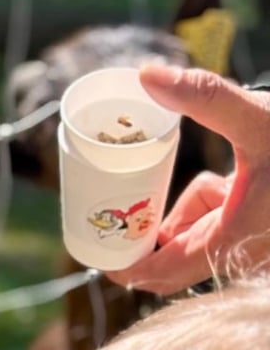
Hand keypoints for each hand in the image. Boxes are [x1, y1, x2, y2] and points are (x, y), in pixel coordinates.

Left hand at [124, 64, 269, 293]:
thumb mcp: (257, 116)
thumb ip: (204, 97)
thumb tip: (145, 74)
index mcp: (234, 239)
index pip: (160, 275)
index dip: (124, 266)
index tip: (97, 246)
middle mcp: (243, 254)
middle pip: (172, 259)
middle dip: (147, 232)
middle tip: (117, 205)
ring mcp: (252, 248)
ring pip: (195, 237)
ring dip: (185, 211)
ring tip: (208, 179)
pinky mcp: (258, 233)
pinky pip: (217, 226)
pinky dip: (209, 204)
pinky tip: (225, 183)